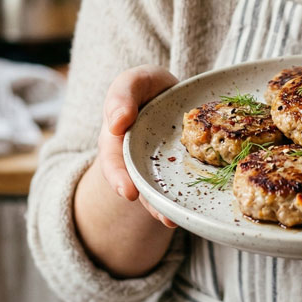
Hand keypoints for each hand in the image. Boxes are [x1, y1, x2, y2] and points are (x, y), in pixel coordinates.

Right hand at [96, 64, 179, 227]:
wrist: (173, 94)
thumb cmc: (149, 87)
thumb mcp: (134, 82)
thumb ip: (122, 96)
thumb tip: (117, 123)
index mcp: (117, 138)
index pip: (112, 160)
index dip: (118, 177)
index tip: (127, 192)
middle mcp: (133, 158)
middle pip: (135, 183)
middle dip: (146, 201)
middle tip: (159, 214)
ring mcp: (154, 168)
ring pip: (155, 191)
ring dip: (162, 207)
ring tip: (172, 220)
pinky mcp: (176, 172)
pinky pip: (177, 188)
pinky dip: (182, 201)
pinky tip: (189, 213)